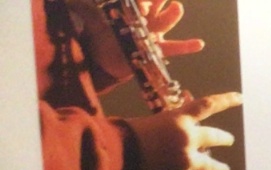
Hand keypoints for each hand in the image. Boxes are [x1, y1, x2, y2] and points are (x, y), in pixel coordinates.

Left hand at [64, 0, 201, 83]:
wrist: (105, 62)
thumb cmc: (99, 40)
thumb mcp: (91, 21)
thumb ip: (84, 9)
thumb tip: (71, 0)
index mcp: (128, 11)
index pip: (135, 2)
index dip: (140, 0)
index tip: (140, 2)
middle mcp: (141, 21)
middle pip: (152, 7)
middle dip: (157, 0)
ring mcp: (151, 35)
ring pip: (163, 24)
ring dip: (171, 16)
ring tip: (177, 8)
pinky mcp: (156, 51)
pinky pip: (174, 49)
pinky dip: (186, 47)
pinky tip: (199, 43)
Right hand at [124, 92, 242, 169]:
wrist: (119, 154)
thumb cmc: (130, 133)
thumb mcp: (155, 120)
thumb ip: (174, 122)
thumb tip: (185, 116)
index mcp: (180, 119)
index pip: (208, 105)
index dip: (226, 101)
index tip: (240, 98)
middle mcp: (188, 139)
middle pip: (214, 137)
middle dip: (223, 138)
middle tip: (229, 140)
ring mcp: (187, 160)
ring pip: (212, 165)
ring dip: (219, 167)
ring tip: (224, 169)